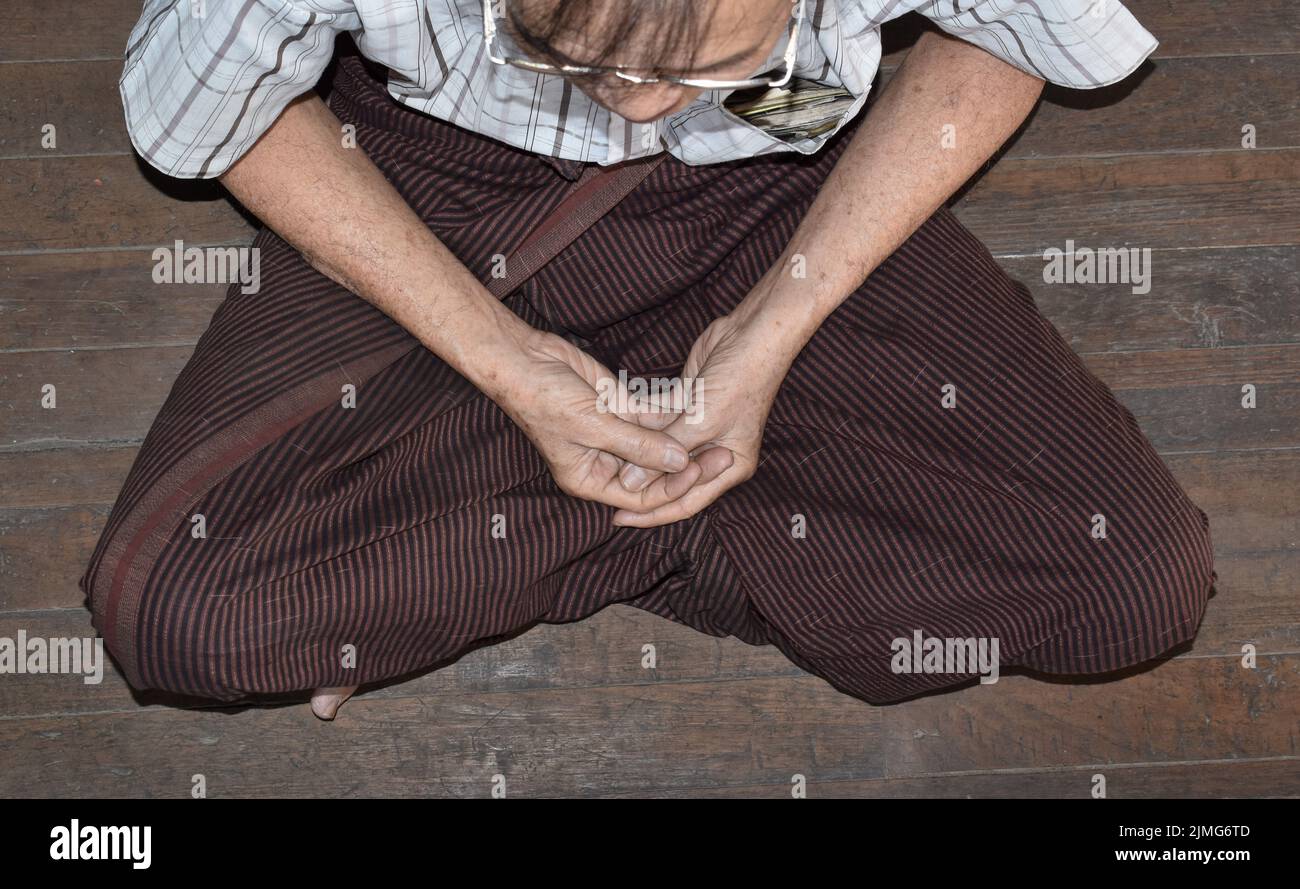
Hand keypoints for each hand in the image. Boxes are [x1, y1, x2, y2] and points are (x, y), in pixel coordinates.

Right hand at [494, 328, 705, 510]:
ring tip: (717, 430)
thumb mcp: (594, 426)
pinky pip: (652, 417)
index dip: (672, 487)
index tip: (699, 469)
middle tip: (721, 453)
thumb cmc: (545, 400)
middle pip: (654, 474)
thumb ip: (638, 446)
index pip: (642, 498)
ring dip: (683, 438)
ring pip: (656, 444)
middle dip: (686, 465)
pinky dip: (672, 414)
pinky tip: (698, 407)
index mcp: (591, 480)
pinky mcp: (620, 407)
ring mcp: (615, 434)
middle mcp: (606, 462)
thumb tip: (681, 462)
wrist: (524, 358)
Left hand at [611, 309, 796, 526]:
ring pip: (662, 451)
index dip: (652, 513)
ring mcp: (701, 428)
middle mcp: (716, 451)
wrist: (752, 335)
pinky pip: (659, 424)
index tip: (619, 519)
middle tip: (603, 492)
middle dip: (642, 484)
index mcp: (730, 465)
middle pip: (672, 478)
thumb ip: (664, 452)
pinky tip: (613, 428)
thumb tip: (629, 483)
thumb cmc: (740, 381)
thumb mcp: (702, 422)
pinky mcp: (688, 406)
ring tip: (601, 462)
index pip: (686, 501)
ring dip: (637, 454)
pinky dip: (640, 427)